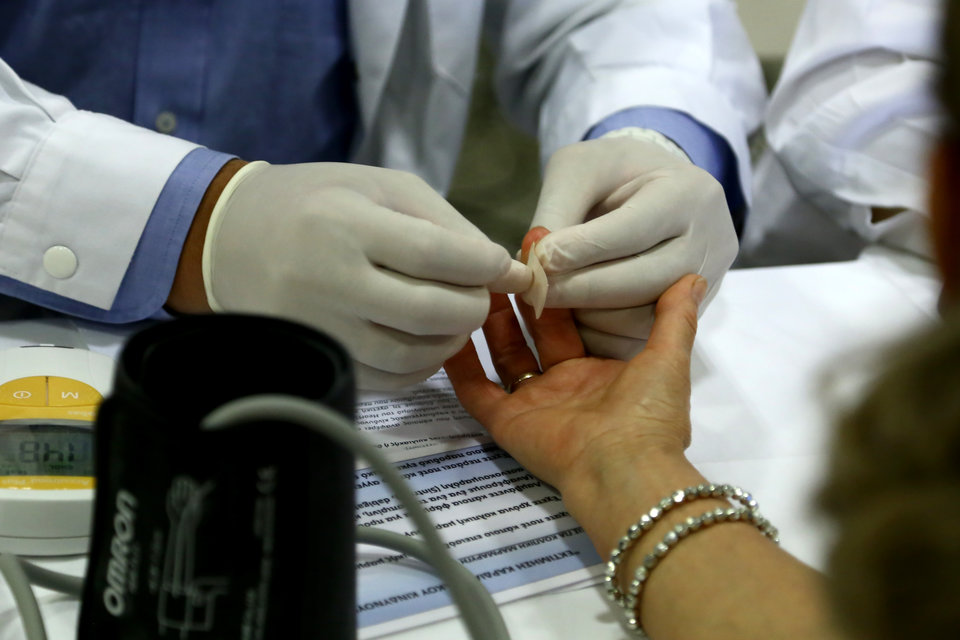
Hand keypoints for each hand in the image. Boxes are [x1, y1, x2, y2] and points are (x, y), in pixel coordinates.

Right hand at [202, 161, 528, 389]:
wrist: (229, 237)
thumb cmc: (315, 201)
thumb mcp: (379, 187)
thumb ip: (444, 223)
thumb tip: (501, 268)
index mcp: (345, 224)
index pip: (434, 253)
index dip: (483, 265)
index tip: (505, 268)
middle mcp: (329, 281)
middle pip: (428, 310)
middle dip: (474, 306)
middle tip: (483, 295)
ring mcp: (320, 329)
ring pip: (411, 354)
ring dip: (452, 341)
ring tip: (458, 318)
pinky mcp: (316, 359)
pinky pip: (386, 380)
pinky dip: (421, 367)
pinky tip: (428, 342)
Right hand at [444, 263, 704, 498]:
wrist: (624, 468)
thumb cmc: (647, 414)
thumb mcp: (668, 358)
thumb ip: (675, 318)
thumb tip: (693, 276)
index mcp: (598, 373)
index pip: (572, 324)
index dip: (560, 291)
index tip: (548, 254)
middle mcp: (563, 386)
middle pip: (534, 334)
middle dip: (523, 297)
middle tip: (509, 257)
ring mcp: (532, 404)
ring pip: (504, 355)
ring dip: (491, 320)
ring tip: (480, 278)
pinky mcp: (507, 422)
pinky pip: (477, 391)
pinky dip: (461, 366)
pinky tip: (448, 331)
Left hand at [529, 134, 736, 358]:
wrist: (652, 188)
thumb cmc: (611, 172)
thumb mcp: (579, 169)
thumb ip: (558, 210)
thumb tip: (538, 264)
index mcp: (689, 193)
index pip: (634, 229)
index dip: (582, 250)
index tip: (539, 261)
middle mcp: (710, 241)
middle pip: (646, 280)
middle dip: (582, 289)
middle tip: (535, 292)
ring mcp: (706, 283)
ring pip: (645, 318)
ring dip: (587, 318)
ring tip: (549, 302)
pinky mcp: (689, 315)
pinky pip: (641, 339)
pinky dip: (598, 336)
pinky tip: (569, 322)